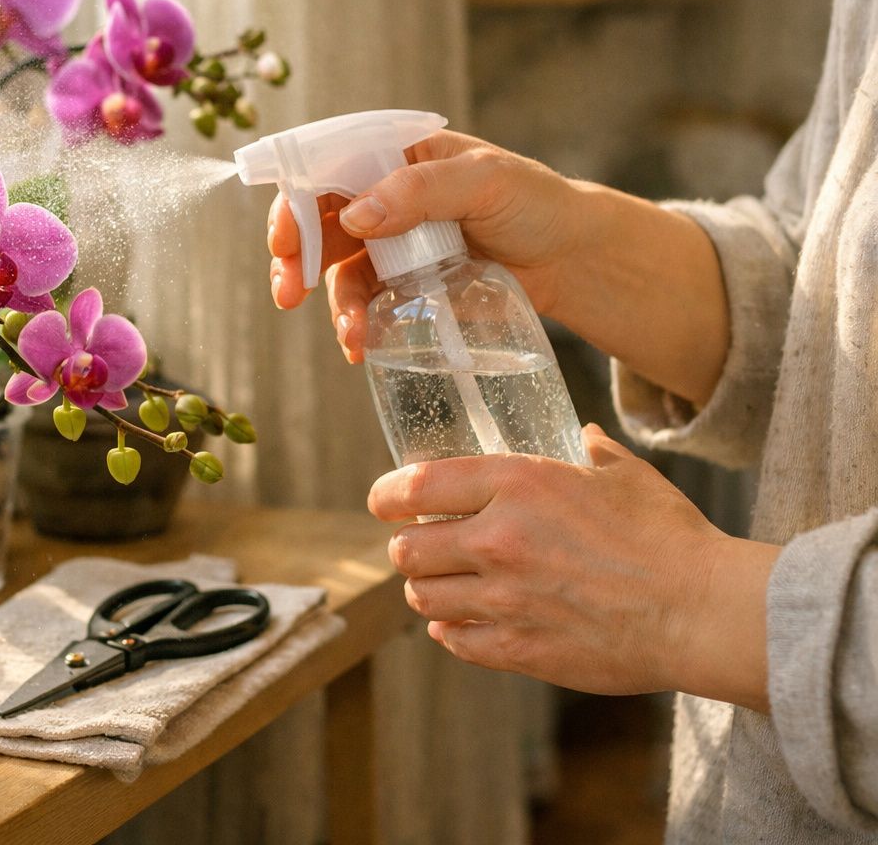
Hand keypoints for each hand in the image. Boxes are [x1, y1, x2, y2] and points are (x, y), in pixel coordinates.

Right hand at [267, 131, 583, 362]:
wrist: (572, 259)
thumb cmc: (536, 204)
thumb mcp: (485, 182)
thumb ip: (421, 191)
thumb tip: (357, 216)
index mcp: (398, 155)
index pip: (329, 168)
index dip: (297, 200)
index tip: (284, 239)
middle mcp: (385, 196)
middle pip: (319, 223)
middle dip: (295, 260)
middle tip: (287, 293)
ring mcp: (392, 242)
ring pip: (339, 270)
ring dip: (334, 303)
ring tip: (350, 336)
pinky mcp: (404, 283)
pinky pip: (367, 302)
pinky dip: (358, 323)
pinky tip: (361, 345)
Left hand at [368, 425, 778, 707]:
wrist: (701, 611)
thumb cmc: (669, 537)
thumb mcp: (624, 475)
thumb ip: (591, 451)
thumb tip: (584, 435)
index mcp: (516, 485)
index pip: (416, 486)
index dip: (387, 495)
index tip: (383, 501)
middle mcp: (497, 540)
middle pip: (407, 549)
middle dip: (408, 547)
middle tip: (422, 547)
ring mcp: (503, 599)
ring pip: (423, 598)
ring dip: (427, 590)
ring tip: (443, 585)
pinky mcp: (518, 649)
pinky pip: (455, 641)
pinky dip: (452, 632)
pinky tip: (463, 623)